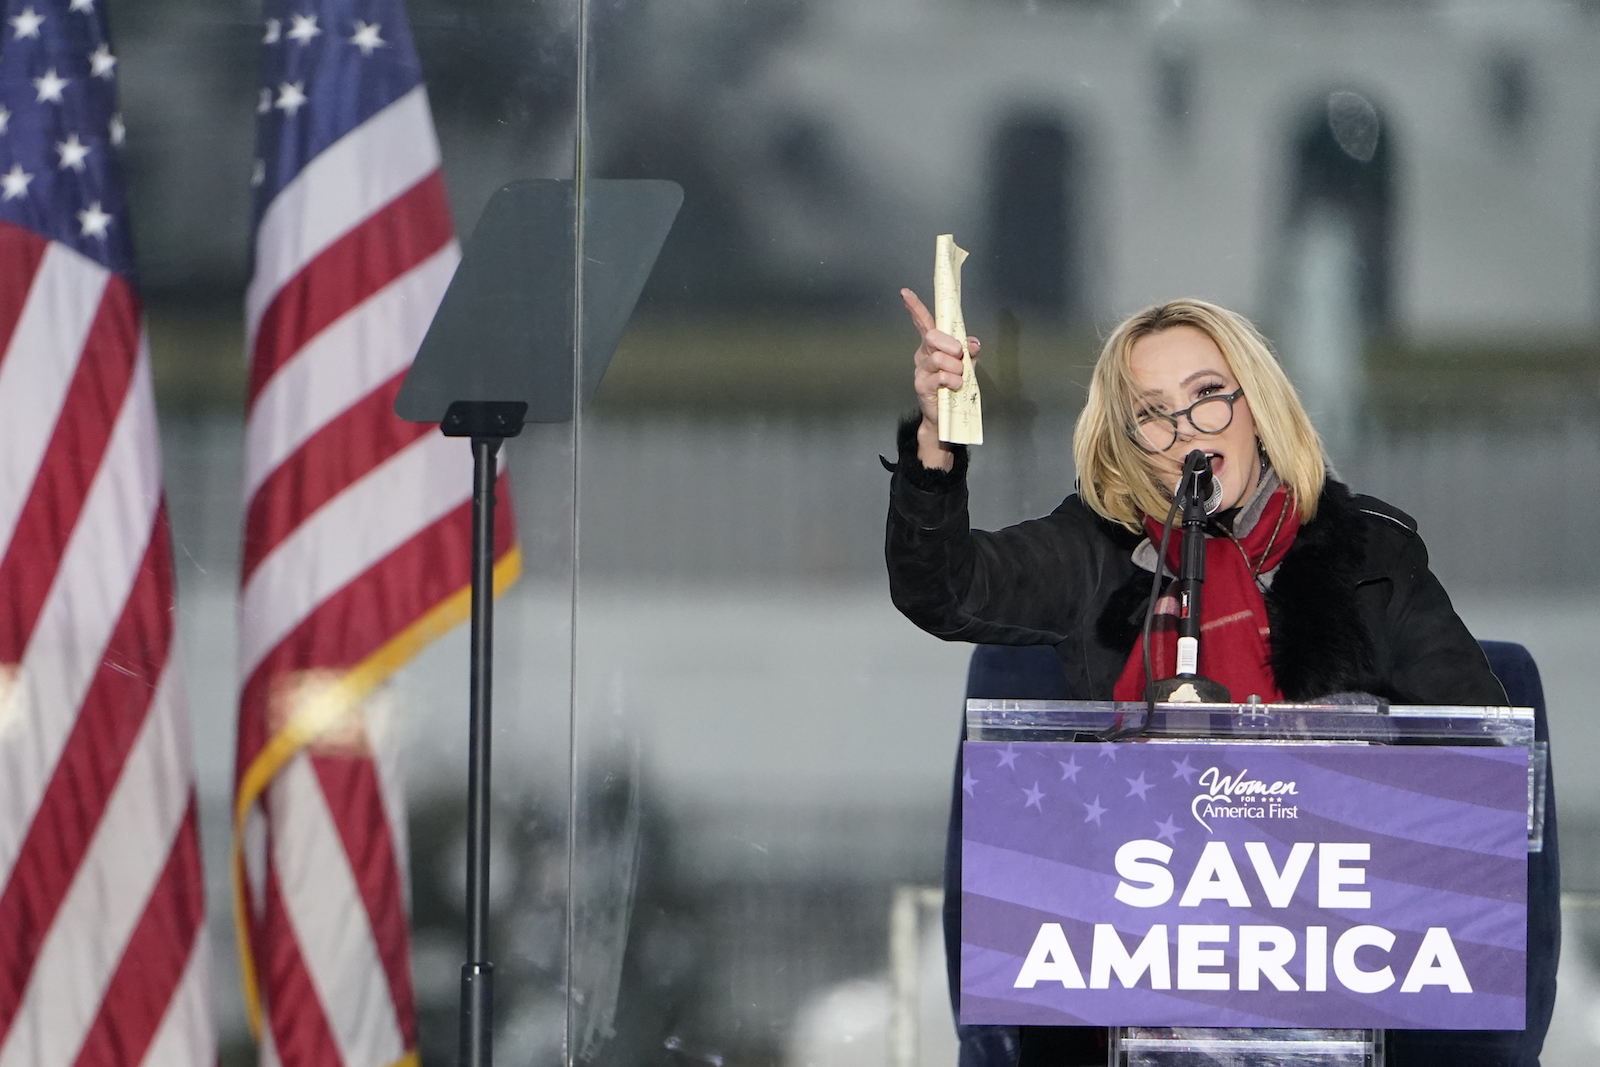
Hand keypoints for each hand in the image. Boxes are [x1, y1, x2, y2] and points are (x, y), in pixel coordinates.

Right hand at [901, 287, 979, 469]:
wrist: (946, 417)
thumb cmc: (954, 388)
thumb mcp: (967, 366)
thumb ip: (970, 352)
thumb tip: (972, 343)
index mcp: (933, 346)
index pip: (923, 322)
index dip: (915, 307)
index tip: (905, 293)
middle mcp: (923, 354)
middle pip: (933, 337)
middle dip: (951, 346)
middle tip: (959, 358)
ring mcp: (921, 370)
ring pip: (940, 358)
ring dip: (956, 369)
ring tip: (958, 379)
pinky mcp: (922, 385)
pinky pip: (942, 376)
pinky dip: (954, 381)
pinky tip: (954, 387)